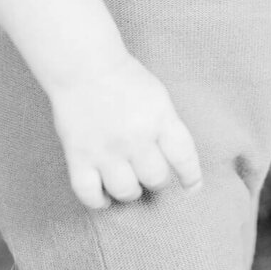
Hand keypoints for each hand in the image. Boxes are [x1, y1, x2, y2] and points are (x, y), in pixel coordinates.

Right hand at [46, 54, 201, 208]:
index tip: (192, 188)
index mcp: (160, 119)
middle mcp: (135, 138)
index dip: (191, 177)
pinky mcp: (78, 157)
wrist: (85, 68)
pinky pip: (89, 193)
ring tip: (130, 185)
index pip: (184, 157)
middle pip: (156, 178)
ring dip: (131, 192)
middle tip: (152, 175)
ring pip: (126, 190)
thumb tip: (175, 161)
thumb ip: (167, 128)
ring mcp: (106, 150)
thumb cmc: (126, 80)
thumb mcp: (159, 98)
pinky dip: (98, 202)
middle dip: (158, 181)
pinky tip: (105, 198)